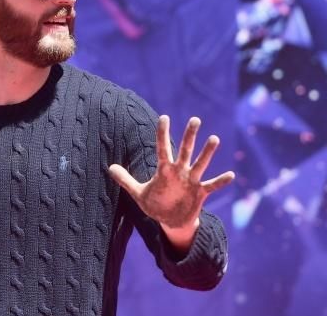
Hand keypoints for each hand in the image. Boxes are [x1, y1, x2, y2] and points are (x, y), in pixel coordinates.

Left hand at [108, 115, 233, 237]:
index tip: (164, 117)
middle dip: (189, 136)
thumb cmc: (156, 204)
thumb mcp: (138, 193)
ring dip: (207, 153)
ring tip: (214, 138)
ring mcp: (191, 181)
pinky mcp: (200, 193)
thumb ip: (125, 180)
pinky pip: (211, 185)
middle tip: (195, 119)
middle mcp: (180, 172)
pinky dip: (220, 181)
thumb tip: (109, 167)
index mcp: (164, 170)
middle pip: (185, 151)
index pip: (162, 148)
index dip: (162, 134)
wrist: (170, 221)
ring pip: (200, 164)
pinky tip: (231, 174)